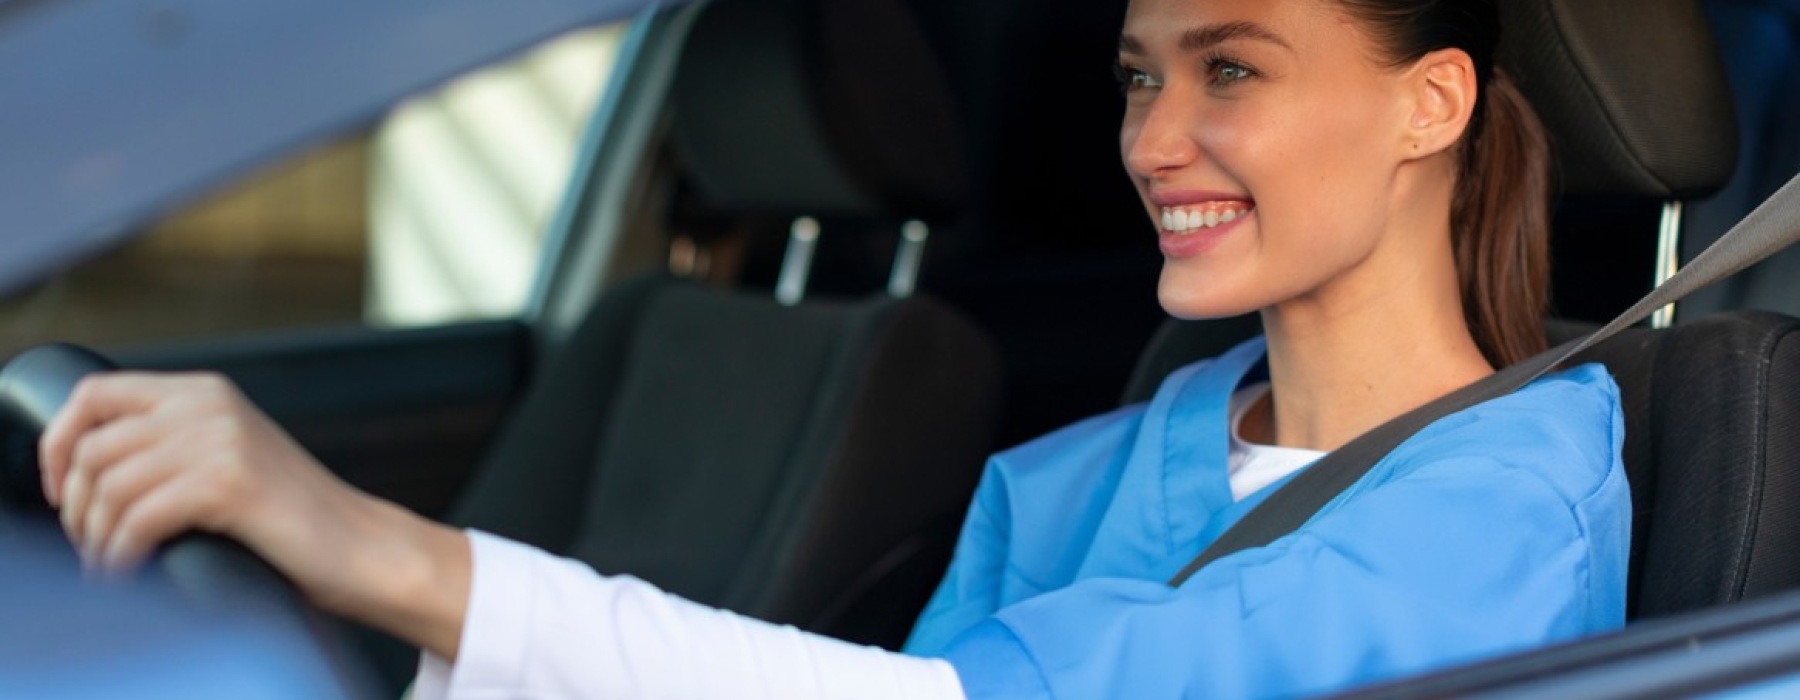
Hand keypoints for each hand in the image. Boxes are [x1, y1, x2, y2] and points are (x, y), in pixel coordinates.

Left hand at [39, 372, 471, 658]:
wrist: (362, 548)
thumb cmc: (295, 522)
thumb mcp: (229, 460)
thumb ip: (174, 446)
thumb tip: (88, 472)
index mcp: (205, 392)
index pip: (94, 395)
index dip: (58, 443)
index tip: (61, 492)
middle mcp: (209, 404)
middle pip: (92, 447)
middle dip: (74, 508)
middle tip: (91, 545)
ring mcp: (220, 440)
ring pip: (107, 485)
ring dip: (95, 538)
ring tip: (108, 566)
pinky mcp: (229, 482)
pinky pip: (137, 519)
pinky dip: (120, 555)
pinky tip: (129, 573)